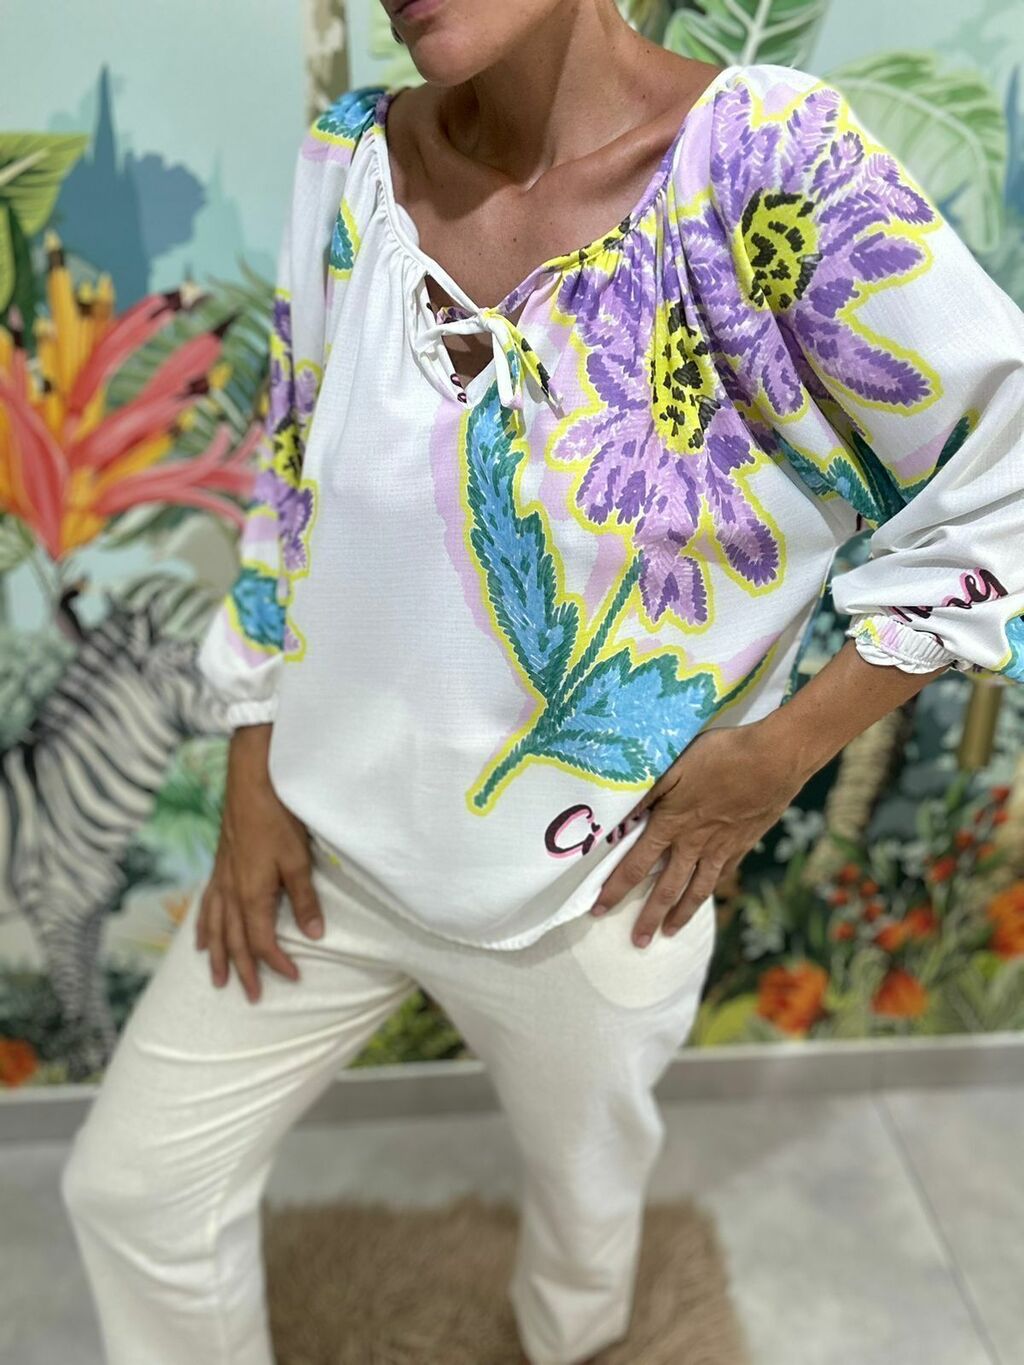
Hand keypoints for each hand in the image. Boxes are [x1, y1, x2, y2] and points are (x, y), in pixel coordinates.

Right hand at [195, 723, 324, 1002]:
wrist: (251, 781)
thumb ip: (305, 899)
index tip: (293, 977)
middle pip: (234, 942)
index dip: (277, 962)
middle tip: (252, 996)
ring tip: (217, 980)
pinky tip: (200, 940)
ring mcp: (221, 879)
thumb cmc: (278, 818)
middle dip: (244, 971)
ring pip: (215, 928)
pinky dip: (203, 928)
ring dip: (218, 957)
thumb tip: (315, 935)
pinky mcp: (219, 867)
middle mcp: (231, 892)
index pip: (263, 941)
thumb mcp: (299, 860)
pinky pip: (205, 907)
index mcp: (252, 894)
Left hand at [589, 722, 806, 947]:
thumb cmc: (721, 755)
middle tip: (637, 942)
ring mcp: (721, 847)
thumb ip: (645, 791)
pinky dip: (710, 888)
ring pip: (697, 889)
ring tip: (670, 933)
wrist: (774, 759)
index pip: (635, 866)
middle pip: (665, 888)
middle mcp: (694, 843)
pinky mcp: (743, 842)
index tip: (599, 910)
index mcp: (671, 824)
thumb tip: (618, 815)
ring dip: (681, 913)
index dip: (615, 890)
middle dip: (649, 917)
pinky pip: (722, 873)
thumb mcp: (673, 765)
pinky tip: (706, 895)